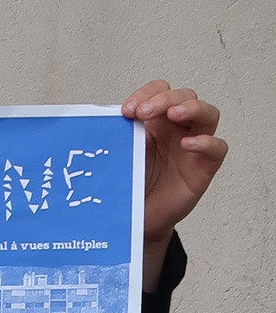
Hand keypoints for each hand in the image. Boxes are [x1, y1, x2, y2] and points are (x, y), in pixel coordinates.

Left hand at [122, 82, 225, 290]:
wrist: (137, 221)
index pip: (160, 91)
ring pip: (207, 114)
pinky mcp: (204, 166)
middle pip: (185, 97)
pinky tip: (188, 144)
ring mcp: (194, 146)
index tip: (127, 110)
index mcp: (156, 121)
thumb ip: (115, 139)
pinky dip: (206, 142)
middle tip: (143, 112)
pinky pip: (217, 148)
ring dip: (191, 108)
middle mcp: (178, 129)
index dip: (147, 94)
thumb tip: (95, 124)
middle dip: (165, 99)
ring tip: (173, 114)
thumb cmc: (130, 186)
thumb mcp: (120, 158)